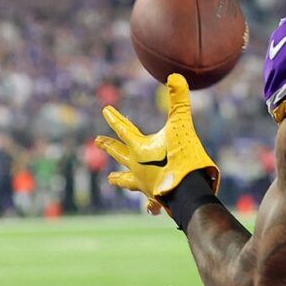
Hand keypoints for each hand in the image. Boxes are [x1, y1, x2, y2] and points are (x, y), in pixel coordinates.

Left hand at [95, 74, 219, 206]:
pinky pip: (151, 202)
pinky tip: (150, 210)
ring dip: (119, 179)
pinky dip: (150, 205)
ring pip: (127, 181)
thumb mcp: (182, 126)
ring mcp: (144, 184)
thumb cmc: (183, 159)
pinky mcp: (156, 198)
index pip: (123, 129)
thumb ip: (179, 101)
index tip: (104, 110)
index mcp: (140, 149)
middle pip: (119, 154)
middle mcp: (137, 167)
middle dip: (108, 146)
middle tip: (96, 141)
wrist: (189, 193)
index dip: (114, 118)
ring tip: (110, 179)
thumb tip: (174, 75)